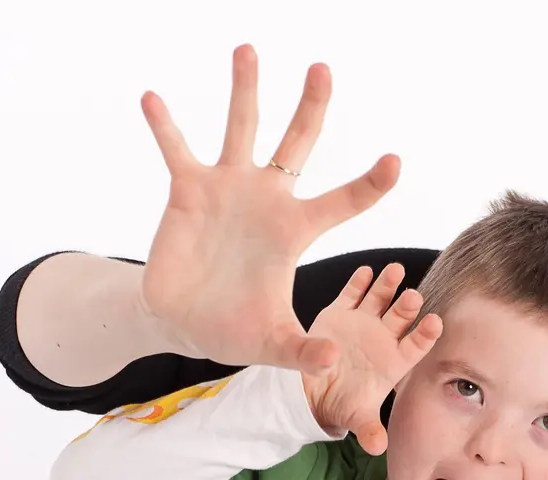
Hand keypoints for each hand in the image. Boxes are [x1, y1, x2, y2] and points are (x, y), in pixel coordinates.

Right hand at [137, 44, 400, 371]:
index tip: (395, 161)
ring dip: (244, 90)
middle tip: (323, 68)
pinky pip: (176, 150)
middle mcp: (267, 199)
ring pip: (241, 129)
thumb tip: (330, 362)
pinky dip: (164, 125)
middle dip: (311, 107)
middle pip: (297, 143)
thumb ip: (302, 352)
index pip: (344, 201)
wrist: (184, 323)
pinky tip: (152, 97)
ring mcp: (228, 189)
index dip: (370, 183)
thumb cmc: (236, 330)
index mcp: (296, 230)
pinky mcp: (188, 192)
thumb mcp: (275, 345)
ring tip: (249, 49)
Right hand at [302, 264, 441, 454]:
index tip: (435, 322)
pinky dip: (359, 282)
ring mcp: (364, 322)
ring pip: (380, 299)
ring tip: (395, 270)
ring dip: (388, 285)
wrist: (313, 392)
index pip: (416, 345)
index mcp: (393, 361)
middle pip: (401, 318)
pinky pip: (352, 293)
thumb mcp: (354, 418)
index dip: (425, 334)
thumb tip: (377, 448)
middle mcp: (383, 338)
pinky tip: (366, 271)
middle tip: (414, 296)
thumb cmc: (343, 404)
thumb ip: (367, 429)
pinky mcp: (341, 312)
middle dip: (408, 307)